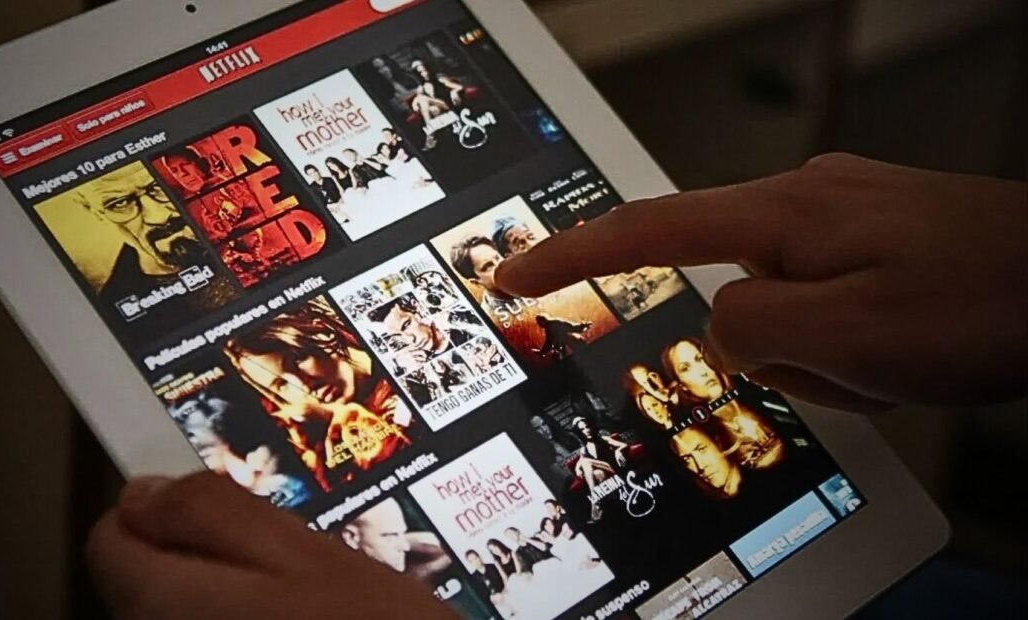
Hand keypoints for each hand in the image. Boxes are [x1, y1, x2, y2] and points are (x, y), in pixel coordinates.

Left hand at [87, 473, 455, 619]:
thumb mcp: (303, 555)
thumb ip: (213, 514)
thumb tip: (142, 490)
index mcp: (164, 604)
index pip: (109, 538)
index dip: (161, 510)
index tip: (221, 509)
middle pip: (141, 579)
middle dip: (199, 554)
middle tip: (282, 557)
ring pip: (178, 609)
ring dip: (224, 593)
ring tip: (300, 600)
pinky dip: (241, 619)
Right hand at [497, 154, 1026, 410]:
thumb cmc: (989, 301)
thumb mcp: (854, 338)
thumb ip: (754, 328)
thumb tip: (720, 321)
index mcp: (785, 216)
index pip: (646, 231)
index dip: (569, 257)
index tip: (513, 274)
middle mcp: (806, 201)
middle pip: (732, 287)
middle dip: (774, 347)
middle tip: (850, 367)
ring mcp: (843, 215)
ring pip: (783, 306)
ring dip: (823, 353)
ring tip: (895, 359)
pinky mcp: (873, 235)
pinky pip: (826, 302)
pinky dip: (850, 341)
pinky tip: (907, 348)